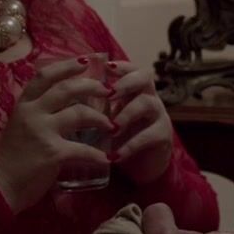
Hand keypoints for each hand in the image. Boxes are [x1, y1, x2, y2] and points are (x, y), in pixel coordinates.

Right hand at [0, 57, 114, 211]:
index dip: (66, 66)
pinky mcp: (52, 152)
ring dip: (101, 118)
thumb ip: (40, 114)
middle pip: (67, 89)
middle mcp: (32, 113)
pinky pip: (83, 149)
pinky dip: (98, 154)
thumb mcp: (21, 126)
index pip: (44, 76)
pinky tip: (108, 158)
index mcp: (24, 105)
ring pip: (79, 113)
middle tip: (109, 91)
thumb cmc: (11, 157)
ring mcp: (42, 131)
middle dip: (92, 86)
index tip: (85, 62)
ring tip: (112, 125)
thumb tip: (69, 106)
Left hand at [106, 61, 173, 184]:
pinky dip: (130, 145)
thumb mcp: (107, 119)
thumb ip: (96, 106)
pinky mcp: (164, 136)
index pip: (131, 69)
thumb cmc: (120, 138)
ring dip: (126, 114)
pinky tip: (115, 155)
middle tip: (109, 94)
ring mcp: (159, 116)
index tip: (105, 66)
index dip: (120, 66)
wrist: (141, 167)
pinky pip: (150, 135)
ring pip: (147, 103)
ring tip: (111, 128)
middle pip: (145, 77)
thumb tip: (69, 94)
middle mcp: (149, 97)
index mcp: (134, 90)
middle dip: (126, 83)